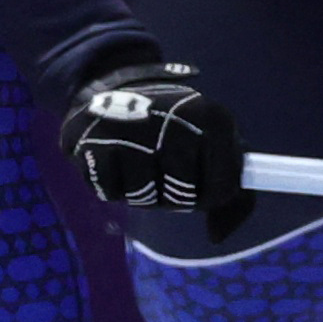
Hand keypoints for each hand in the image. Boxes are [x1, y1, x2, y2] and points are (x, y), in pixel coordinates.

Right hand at [62, 61, 247, 238]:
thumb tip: (217, 236)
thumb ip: (229, 192)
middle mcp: (177, 121)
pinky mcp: (93, 142)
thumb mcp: (212, 144)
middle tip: (161, 165)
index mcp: (214, 120)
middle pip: (183, 199)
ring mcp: (134, 130)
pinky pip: (110, 193)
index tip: (197, 179)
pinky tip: (113, 157)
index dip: (208, 196)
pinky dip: (111, 185)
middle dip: (171, 195)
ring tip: (137, 157)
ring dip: (140, 191)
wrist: (115, 85)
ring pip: (145, 199)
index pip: (224, 190)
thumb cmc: (174, 126)